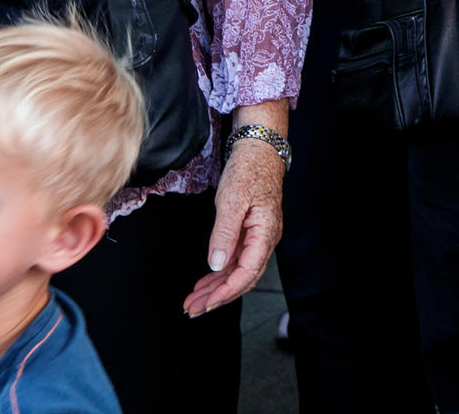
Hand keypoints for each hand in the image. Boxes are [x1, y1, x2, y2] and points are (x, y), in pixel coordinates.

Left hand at [186, 127, 284, 316]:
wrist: (258, 149)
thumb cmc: (248, 170)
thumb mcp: (233, 200)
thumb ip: (225, 234)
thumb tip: (217, 265)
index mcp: (266, 233)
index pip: (248, 273)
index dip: (226, 292)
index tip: (206, 304)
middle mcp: (265, 239)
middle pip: (243, 278)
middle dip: (217, 296)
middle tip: (192, 309)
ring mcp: (258, 236)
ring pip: (237, 271)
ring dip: (216, 287)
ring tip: (193, 300)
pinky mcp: (249, 232)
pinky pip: (235, 260)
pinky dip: (219, 273)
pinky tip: (205, 281)